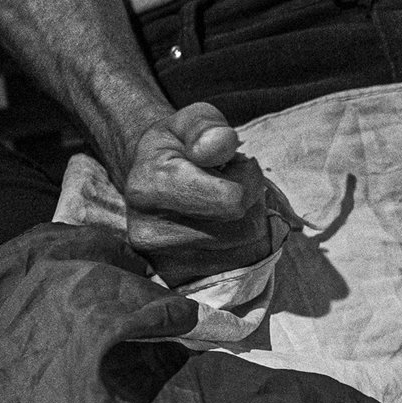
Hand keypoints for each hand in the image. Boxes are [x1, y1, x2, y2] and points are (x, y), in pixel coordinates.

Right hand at [122, 102, 275, 288]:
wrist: (152, 179)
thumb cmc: (179, 147)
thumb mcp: (192, 121)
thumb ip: (207, 126)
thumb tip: (220, 145)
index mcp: (149, 187)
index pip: (231, 200)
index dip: (247, 179)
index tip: (235, 165)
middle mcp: (150, 233)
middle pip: (244, 229)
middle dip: (252, 203)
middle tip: (232, 185)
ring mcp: (164, 263)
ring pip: (248, 252)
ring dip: (253, 226)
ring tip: (228, 207)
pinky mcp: (180, 281)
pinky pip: (240, 272)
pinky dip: (247, 250)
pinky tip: (228, 230)